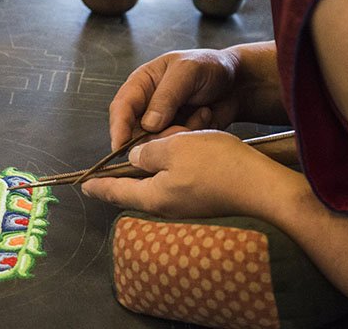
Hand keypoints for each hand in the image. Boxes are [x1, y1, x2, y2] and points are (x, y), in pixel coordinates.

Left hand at [82, 129, 297, 218]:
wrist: (262, 186)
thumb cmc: (216, 165)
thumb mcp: (174, 147)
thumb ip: (148, 152)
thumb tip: (135, 158)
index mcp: (152, 195)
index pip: (116, 191)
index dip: (99, 185)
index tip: (84, 186)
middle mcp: (166, 207)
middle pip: (138, 187)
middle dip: (131, 167)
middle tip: (126, 151)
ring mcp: (185, 207)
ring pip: (160, 181)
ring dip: (158, 162)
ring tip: (162, 141)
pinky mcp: (203, 201)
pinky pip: (179, 181)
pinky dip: (176, 165)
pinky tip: (185, 150)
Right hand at [109, 49, 241, 149]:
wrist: (238, 82)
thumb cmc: (210, 67)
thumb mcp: (187, 72)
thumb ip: (166, 96)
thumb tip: (148, 124)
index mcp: (142, 84)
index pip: (121, 108)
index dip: (118, 128)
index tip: (120, 147)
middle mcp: (147, 105)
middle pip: (134, 132)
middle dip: (157, 136)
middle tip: (181, 127)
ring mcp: (162, 123)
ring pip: (156, 143)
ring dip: (180, 133)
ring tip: (201, 114)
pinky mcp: (177, 136)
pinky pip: (176, 148)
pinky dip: (193, 136)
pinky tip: (206, 117)